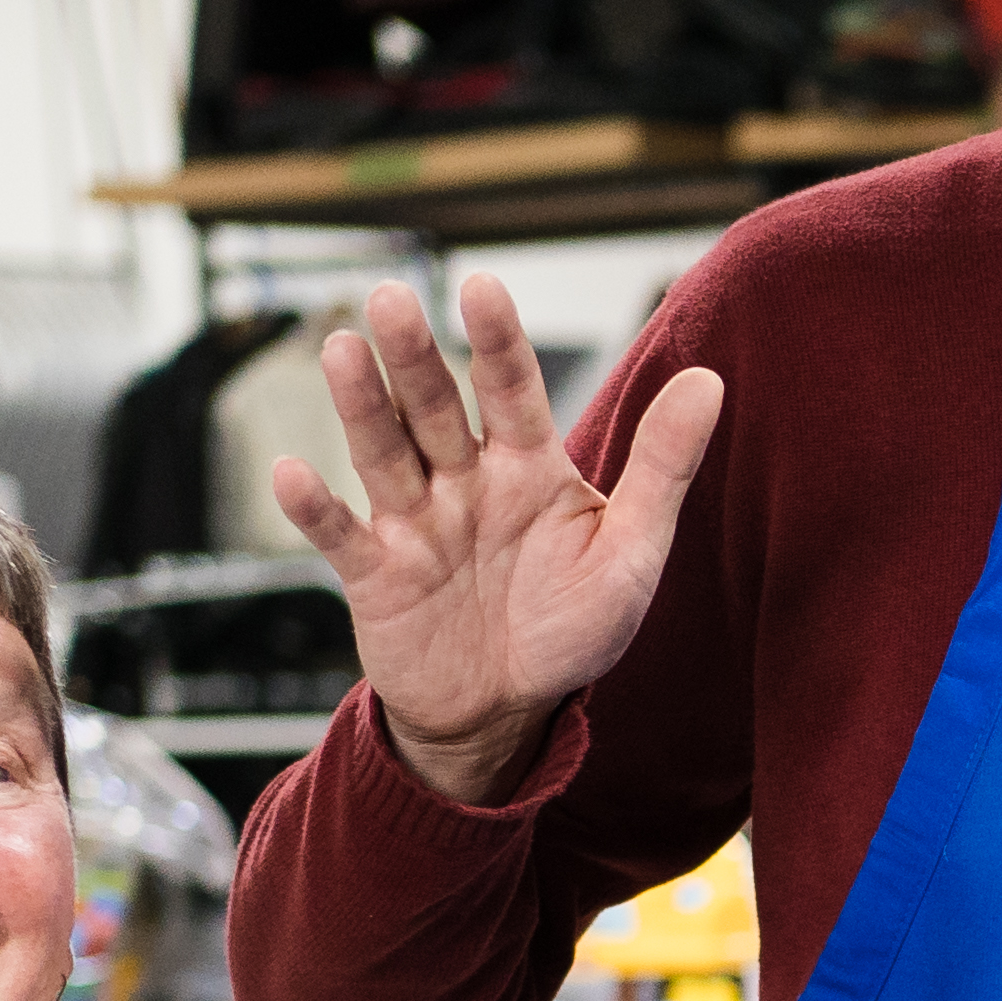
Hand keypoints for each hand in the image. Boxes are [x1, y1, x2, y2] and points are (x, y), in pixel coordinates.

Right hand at [264, 272, 724, 806]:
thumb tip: (711, 382)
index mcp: (528, 465)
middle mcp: (464, 479)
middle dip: (414, 355)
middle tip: (390, 298)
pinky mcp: (375, 573)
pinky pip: (340, 535)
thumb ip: (663, 467)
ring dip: (361, 404)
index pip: (511, 389)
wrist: (506, 711)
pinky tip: (290, 473)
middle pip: (435, 406)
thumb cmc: (571, 627)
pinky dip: (314, 508)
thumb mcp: (632, 551)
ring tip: (341, 350)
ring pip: (383, 452)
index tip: (482, 288)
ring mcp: (415, 522)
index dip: (496, 341)